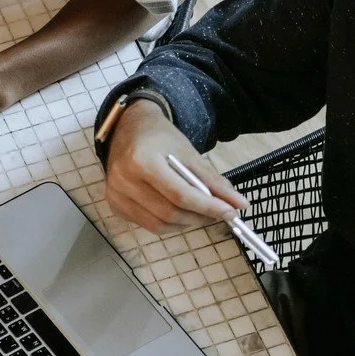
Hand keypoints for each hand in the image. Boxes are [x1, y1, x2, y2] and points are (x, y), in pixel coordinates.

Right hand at [102, 99, 247, 231]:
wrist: (129, 130)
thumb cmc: (161, 139)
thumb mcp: (189, 154)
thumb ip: (213, 181)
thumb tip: (239, 204)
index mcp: (142, 160)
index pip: (180, 194)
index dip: (208, 207)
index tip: (231, 212)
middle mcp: (124, 180)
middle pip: (170, 212)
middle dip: (200, 217)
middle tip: (219, 213)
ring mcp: (116, 195)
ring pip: (160, 224)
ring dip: (187, 223)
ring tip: (201, 213)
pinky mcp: (115, 206)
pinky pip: (148, 225)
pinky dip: (170, 223)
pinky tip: (180, 212)